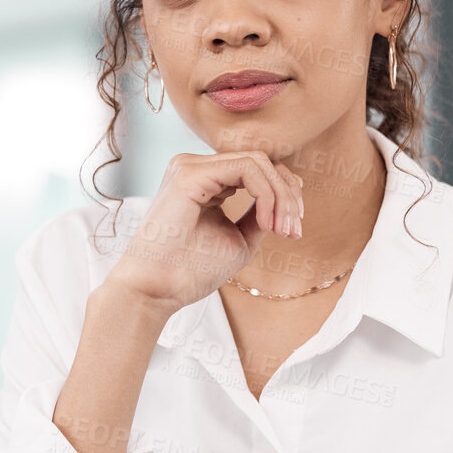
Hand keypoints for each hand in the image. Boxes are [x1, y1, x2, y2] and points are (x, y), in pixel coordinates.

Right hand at [106, 150, 305, 311]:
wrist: (158, 289)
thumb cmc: (192, 270)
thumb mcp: (239, 239)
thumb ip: (259, 216)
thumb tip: (285, 201)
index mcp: (205, 180)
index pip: (256, 170)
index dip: (284, 195)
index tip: (294, 231)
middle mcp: (197, 167)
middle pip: (261, 162)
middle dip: (288, 195)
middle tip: (294, 231)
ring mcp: (191, 166)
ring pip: (257, 162)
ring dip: (281, 196)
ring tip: (284, 230)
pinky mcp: (191, 173)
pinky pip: (246, 169)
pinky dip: (267, 194)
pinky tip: (267, 223)